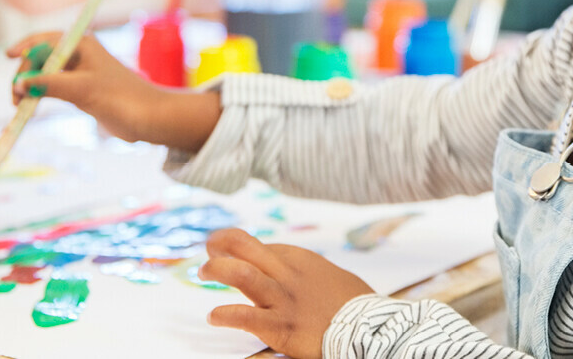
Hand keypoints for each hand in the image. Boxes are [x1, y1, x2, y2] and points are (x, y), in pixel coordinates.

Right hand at [6, 33, 220, 151]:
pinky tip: (30, 107)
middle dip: (25, 74)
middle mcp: (79, 55)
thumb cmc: (121, 98)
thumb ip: (49, 85)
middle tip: (16, 98)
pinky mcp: (81, 91)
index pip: (44, 41)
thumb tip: (19, 85)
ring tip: (20, 106)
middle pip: (40, 58)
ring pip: (44, 75)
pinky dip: (39, 96)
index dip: (25, 47)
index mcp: (82, 45)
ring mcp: (79, 73)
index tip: (8, 57)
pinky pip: (52, 89)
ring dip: (30, 86)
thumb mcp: (82, 90)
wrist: (148, 118)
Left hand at [201, 228, 373, 358]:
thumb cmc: (355, 305)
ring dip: (217, 270)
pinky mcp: (280, 326)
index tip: (228, 249)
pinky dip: (224, 315)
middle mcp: (287, 274)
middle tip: (208, 248)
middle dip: (221, 244)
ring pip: (240, 274)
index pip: (262, 246)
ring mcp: (282, 299)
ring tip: (204, 272)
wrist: (368, 328)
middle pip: (245, 247)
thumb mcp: (333, 277)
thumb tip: (305, 276)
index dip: (241, 247)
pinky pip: (244, 317)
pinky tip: (213, 316)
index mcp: (301, 260)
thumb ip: (313, 274)